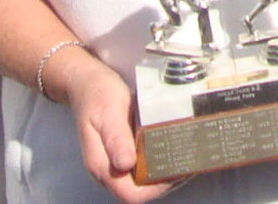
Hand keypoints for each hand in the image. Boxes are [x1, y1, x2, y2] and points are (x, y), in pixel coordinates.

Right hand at [58, 48, 174, 201]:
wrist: (88, 83)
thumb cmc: (98, 95)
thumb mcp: (109, 113)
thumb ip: (116, 139)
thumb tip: (125, 165)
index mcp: (102, 165)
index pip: (131, 194)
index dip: (156, 189)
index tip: (177, 171)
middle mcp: (109, 169)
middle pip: (140, 190)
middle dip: (166, 181)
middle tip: (189, 160)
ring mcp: (116, 162)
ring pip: (144, 180)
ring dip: (166, 172)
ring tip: (187, 154)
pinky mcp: (124, 152)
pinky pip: (144, 165)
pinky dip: (160, 160)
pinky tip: (175, 147)